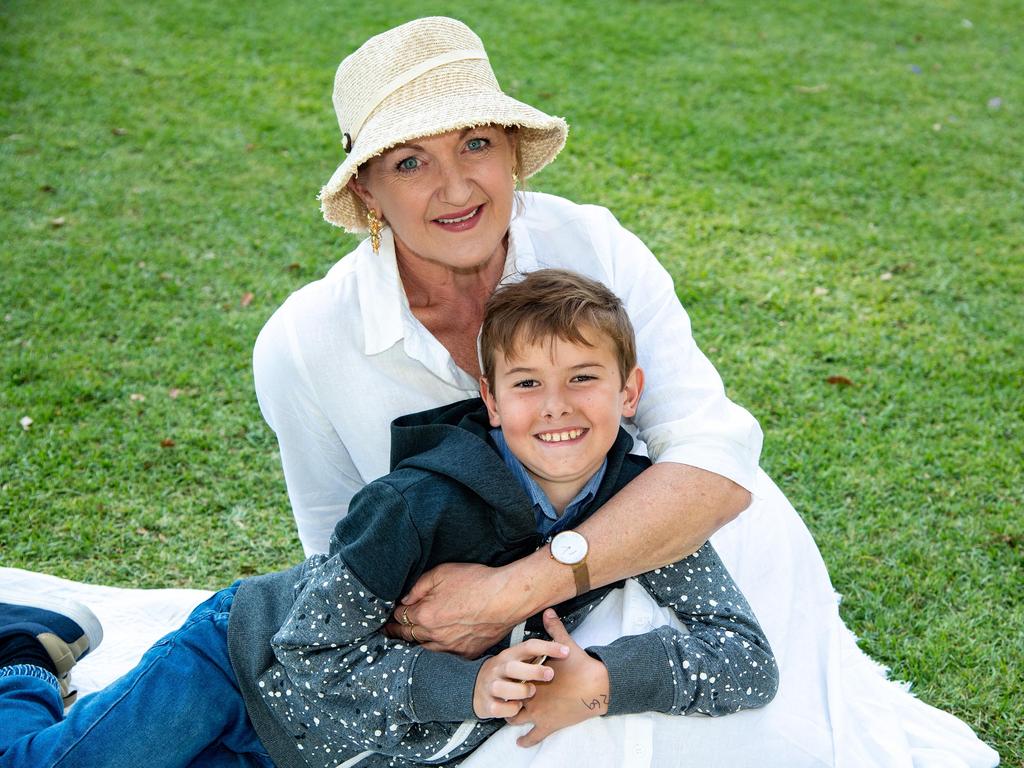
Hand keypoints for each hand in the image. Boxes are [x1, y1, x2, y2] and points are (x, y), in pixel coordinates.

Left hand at [385, 562, 520, 657]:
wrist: (506, 598)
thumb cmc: (477, 582)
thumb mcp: (442, 573)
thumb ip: (418, 586)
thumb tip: (404, 599)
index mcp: (425, 615)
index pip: (399, 618)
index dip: (393, 615)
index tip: (389, 615)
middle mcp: (434, 635)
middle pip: (407, 636)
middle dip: (396, 631)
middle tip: (388, 630)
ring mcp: (450, 647)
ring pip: (423, 650)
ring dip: (414, 643)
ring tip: (408, 639)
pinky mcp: (466, 653)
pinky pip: (444, 656)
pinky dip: (436, 650)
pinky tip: (435, 645)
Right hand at [473, 638, 569, 719]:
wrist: (476, 688)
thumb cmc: (505, 672)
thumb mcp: (518, 656)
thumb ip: (537, 643)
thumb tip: (551, 613)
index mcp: (510, 655)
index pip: (529, 647)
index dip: (547, 648)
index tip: (566, 651)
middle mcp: (500, 669)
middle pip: (514, 667)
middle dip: (533, 671)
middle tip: (550, 674)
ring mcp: (492, 686)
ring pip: (503, 688)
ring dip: (519, 692)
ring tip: (531, 693)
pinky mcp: (488, 705)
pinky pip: (499, 709)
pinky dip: (510, 710)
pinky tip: (518, 708)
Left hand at [506, 609, 609, 747]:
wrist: (596, 686)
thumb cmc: (580, 666)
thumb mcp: (565, 645)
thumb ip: (553, 629)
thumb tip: (549, 611)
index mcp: (531, 676)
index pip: (509, 680)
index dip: (505, 681)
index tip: (504, 680)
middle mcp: (530, 695)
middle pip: (508, 700)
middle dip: (506, 699)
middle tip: (506, 697)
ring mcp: (538, 713)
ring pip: (514, 719)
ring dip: (512, 718)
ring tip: (511, 717)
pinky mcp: (549, 726)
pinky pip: (532, 737)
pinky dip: (526, 741)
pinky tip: (521, 743)